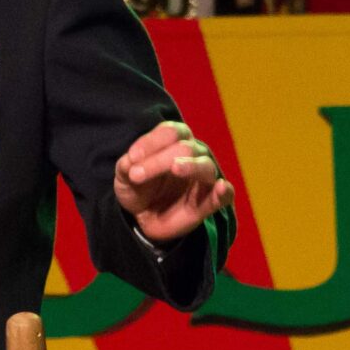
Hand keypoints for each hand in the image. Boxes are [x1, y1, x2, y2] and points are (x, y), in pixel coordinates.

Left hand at [112, 121, 234, 244]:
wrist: (145, 217)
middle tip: (136, 175)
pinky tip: (220, 187)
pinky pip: (224, 195)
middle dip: (159, 160)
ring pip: (204, 166)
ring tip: (176, 168)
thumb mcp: (125, 177)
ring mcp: (204, 177)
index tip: (132, 157)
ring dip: (189, 166)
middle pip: (184, 148)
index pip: (170, 132)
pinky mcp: (210, 201)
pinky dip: (224, 191)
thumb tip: (130, 161)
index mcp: (174, 141)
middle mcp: (194, 153)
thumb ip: (126, 166)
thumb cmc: (139, 187)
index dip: (151, 142)